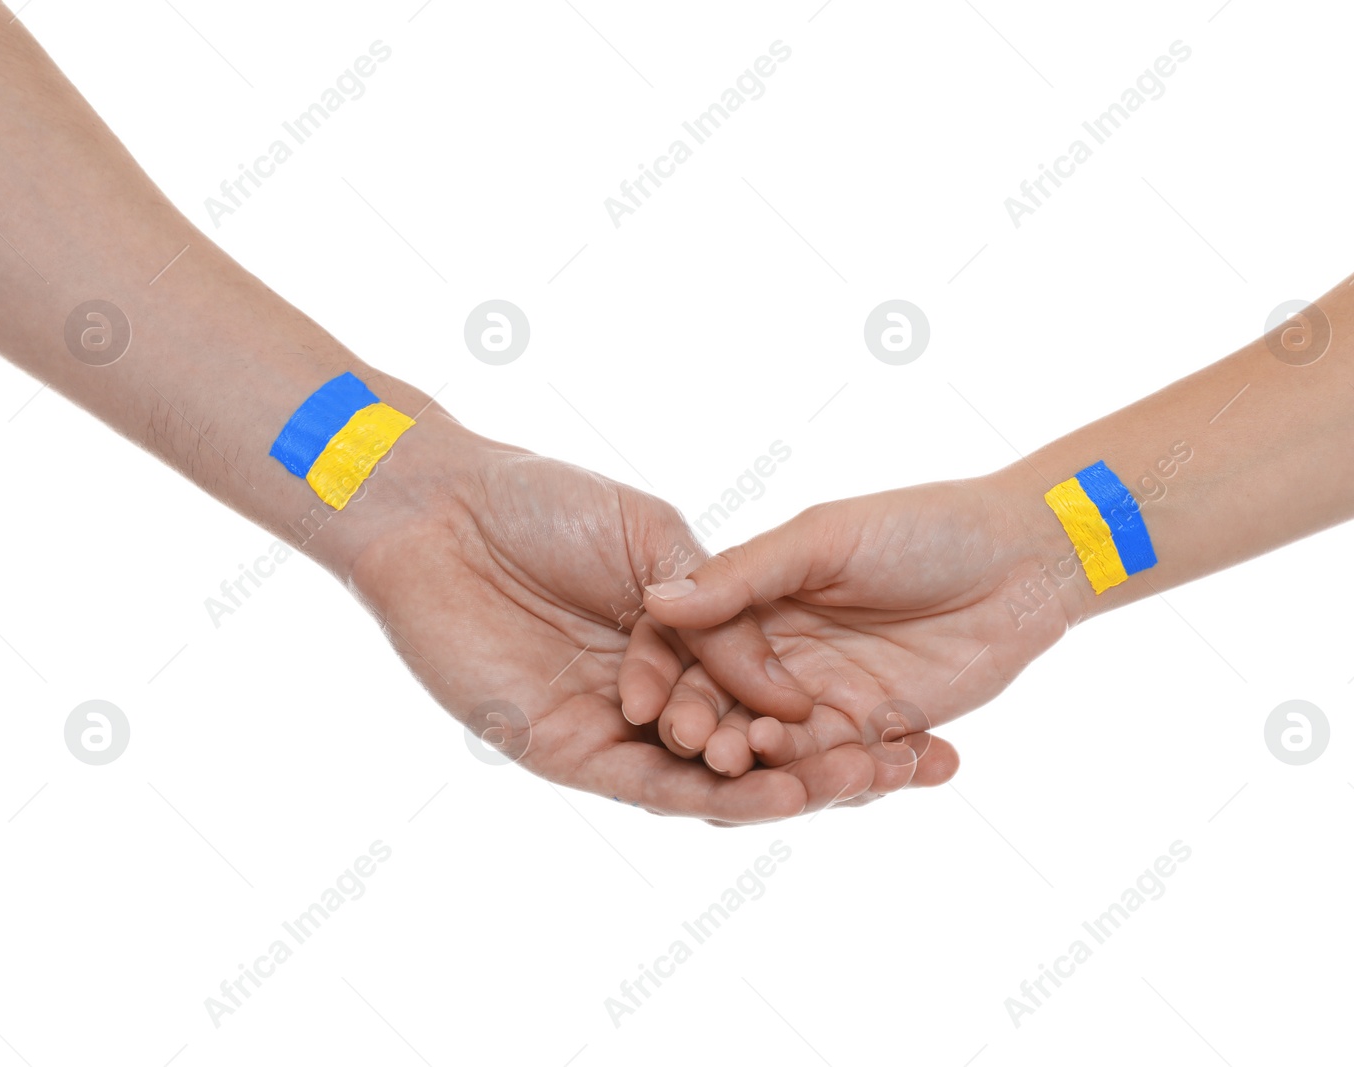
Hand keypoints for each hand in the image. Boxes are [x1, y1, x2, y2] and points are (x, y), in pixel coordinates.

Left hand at [342, 421, 879, 822]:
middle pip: (746, 745)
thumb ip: (721, 614)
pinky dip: (702, 796)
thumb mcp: (657, 544)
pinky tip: (765, 798)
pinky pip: (640, 784)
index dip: (831, 711)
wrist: (442, 509)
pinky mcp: (560, 750)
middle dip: (820, 763)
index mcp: (675, 641)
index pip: (764, 692)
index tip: (910, 725)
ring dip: (771, 791)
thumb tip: (788, 684)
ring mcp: (606, 726)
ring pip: (701, 778)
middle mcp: (649, 693)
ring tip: (843, 794)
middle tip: (899, 773)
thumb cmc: (544, 503)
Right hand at [622, 473, 1084, 788]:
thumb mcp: (825, 539)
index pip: (686, 653)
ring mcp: (826, 697)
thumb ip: (745, 574)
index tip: (656, 713)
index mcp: (750, 604)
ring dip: (780, 767)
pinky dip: (854, 779)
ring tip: (780, 773)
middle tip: (718, 756)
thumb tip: (658, 599)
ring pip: (783, 751)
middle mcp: (777, 657)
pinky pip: (848, 768)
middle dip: (717, 738)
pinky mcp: (877, 731)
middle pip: (726, 712)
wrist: (1021, 556)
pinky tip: (868, 776)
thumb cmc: (919, 527)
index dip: (667, 685)